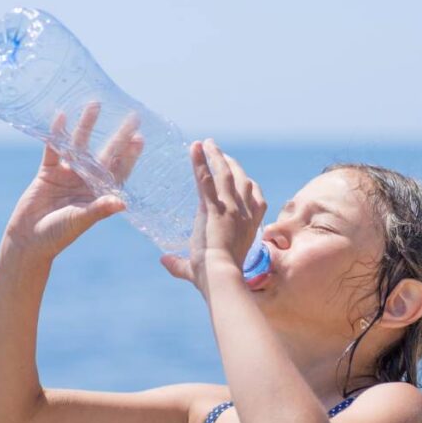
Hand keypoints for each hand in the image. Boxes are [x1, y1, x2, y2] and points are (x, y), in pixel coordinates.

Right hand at [3, 102, 143, 260]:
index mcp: (99, 194)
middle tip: (133, 116)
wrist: (28, 240)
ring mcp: (68, 175)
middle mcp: (87, 182)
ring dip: (87, 126)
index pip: (119, 172)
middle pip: (106, 154)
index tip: (140, 138)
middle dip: (118, 136)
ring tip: (95, 104)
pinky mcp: (47, 172)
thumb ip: (99, 210)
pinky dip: (56, 134)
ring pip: (80, 146)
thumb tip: (123, 203)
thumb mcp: (80, 221)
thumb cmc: (58, 235)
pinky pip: (53, 149)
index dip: (130, 155)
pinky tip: (61, 116)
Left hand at [159, 139, 266, 296]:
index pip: (257, 199)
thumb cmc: (214, 279)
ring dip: (216, 156)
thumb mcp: (198, 269)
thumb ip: (180, 264)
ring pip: (226, 174)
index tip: (243, 176)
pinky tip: (194, 147)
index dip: (250, 185)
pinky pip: (206, 179)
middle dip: (232, 164)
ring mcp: (231, 209)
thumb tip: (163, 261)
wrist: (220, 277)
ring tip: (207, 143)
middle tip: (219, 152)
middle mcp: (244, 214)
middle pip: (242, 180)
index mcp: (250, 228)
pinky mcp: (214, 207)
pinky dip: (200, 161)